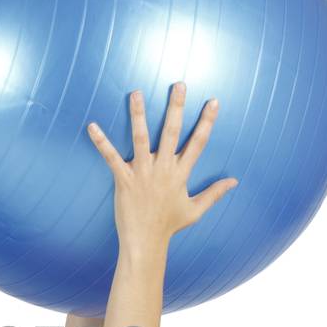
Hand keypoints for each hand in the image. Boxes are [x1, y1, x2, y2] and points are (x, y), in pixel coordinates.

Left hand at [86, 83, 236, 249]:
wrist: (146, 242)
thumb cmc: (169, 226)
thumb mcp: (195, 210)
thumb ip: (214, 193)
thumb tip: (234, 181)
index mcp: (181, 173)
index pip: (198, 142)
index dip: (206, 121)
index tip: (213, 101)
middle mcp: (163, 169)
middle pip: (171, 132)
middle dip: (176, 107)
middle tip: (178, 84)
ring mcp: (143, 173)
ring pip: (141, 138)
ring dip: (138, 114)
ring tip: (136, 93)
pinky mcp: (124, 180)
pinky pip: (111, 158)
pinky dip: (101, 142)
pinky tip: (92, 126)